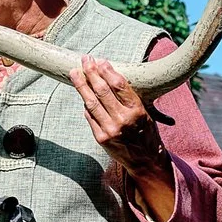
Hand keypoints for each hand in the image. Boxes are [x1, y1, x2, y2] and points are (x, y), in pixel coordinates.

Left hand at [72, 56, 167, 176]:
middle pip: (102, 91)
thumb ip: (127, 99)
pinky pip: (90, 116)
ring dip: (81, 85)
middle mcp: (123, 120)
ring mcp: (110, 130)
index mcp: (137, 110)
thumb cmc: (146, 133)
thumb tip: (106, 79)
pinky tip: (83, 95)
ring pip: (91, 102)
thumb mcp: (145, 113)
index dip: (107, 71)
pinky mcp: (101, 138)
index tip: (100, 61)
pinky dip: (86, 105)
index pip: (118, 85)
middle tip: (85, 60)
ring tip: (75, 73)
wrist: (146, 161)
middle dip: (91, 73)